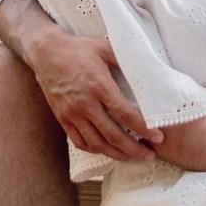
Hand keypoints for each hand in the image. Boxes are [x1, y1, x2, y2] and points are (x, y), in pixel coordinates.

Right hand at [25, 25, 163, 162]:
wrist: (46, 53)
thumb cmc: (79, 49)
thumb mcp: (105, 48)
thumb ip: (125, 61)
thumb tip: (146, 71)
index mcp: (99, 85)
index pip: (125, 114)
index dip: (143, 129)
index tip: (158, 136)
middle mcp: (85, 103)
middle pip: (113, 135)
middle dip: (135, 149)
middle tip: (150, 156)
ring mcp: (73, 114)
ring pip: (98, 143)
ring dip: (118, 154)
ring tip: (133, 158)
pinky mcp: (63, 119)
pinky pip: (80, 142)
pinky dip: (96, 149)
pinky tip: (108, 150)